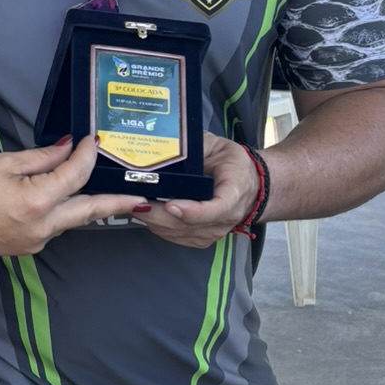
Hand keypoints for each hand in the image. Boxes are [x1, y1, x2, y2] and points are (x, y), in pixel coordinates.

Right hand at [0, 136, 144, 262]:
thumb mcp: (0, 165)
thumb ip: (40, 157)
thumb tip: (66, 148)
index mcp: (37, 201)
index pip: (75, 175)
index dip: (87, 155)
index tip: (93, 141)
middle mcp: (44, 226)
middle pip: (91, 209)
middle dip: (119, 202)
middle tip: (144, 198)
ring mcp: (38, 241)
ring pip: (74, 219)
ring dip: (92, 205)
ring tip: (113, 194)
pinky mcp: (30, 248)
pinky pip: (56, 226)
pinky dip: (66, 211)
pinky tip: (67, 200)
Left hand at [133, 133, 258, 249]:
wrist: (250, 187)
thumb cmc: (234, 165)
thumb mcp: (218, 146)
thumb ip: (197, 148)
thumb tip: (170, 148)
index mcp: (234, 192)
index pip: (216, 209)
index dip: (193, 211)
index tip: (171, 205)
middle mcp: (225, 218)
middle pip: (188, 224)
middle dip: (157, 214)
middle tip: (134, 201)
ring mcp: (214, 232)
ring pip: (179, 233)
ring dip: (153, 221)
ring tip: (133, 204)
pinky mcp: (202, 238)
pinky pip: (177, 238)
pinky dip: (158, 227)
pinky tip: (146, 214)